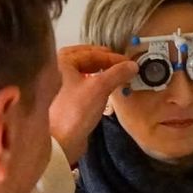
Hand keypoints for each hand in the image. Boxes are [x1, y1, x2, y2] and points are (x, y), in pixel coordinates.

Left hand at [49, 45, 137, 164]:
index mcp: (62, 61)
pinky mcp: (67, 98)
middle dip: (107, 63)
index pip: (92, 52)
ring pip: (86, 72)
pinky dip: (98, 84)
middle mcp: (59, 68)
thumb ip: (117, 73)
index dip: (112, 57)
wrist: (62, 140)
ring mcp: (62, 84)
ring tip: (119, 77)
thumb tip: (134, 65)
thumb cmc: (77, 110)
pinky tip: (107, 89)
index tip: (129, 63)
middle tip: (124, 67)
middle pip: (87, 60)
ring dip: (103, 73)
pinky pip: (85, 84)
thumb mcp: (100, 87)